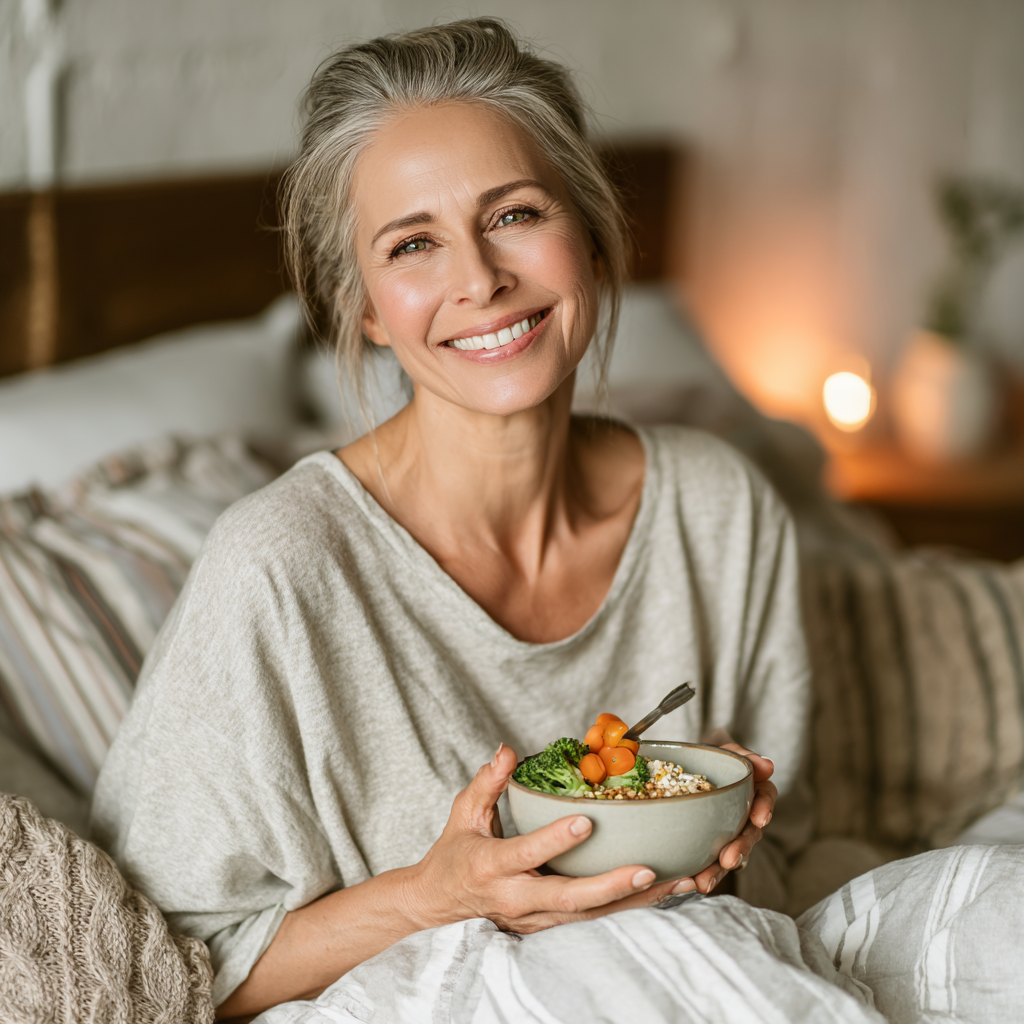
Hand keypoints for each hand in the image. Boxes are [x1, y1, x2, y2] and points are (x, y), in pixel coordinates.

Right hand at [409, 744, 689, 932]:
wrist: (439, 904)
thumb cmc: (455, 854)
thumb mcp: (462, 813)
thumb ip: (487, 782)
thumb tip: (508, 751)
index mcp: (492, 866)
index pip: (526, 852)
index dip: (555, 839)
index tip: (585, 821)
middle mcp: (516, 899)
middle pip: (567, 899)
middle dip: (609, 886)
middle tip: (646, 869)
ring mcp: (534, 918)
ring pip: (588, 915)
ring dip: (632, 902)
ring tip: (674, 883)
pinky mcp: (548, 925)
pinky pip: (592, 917)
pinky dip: (626, 907)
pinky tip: (659, 893)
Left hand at [686, 740, 775, 894]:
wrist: (685, 764)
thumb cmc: (708, 756)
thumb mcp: (723, 749)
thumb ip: (744, 756)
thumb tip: (767, 766)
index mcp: (751, 790)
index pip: (765, 798)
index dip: (764, 808)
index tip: (760, 819)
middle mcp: (743, 814)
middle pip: (748, 834)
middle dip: (740, 849)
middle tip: (729, 859)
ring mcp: (728, 832)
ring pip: (730, 854)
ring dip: (719, 870)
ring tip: (704, 882)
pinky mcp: (709, 844)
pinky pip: (709, 862)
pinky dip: (703, 873)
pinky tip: (692, 882)